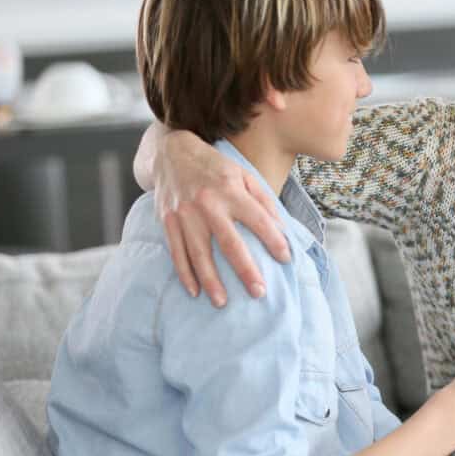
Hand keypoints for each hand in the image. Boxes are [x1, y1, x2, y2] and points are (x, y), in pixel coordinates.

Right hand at [154, 127, 290, 304]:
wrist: (172, 152)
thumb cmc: (215, 167)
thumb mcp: (244, 174)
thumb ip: (263, 200)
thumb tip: (281, 229)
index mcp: (230, 190)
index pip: (259, 220)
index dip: (274, 240)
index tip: (286, 259)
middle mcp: (207, 204)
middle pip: (229, 243)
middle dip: (245, 270)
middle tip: (259, 293)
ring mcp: (184, 214)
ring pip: (199, 254)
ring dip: (211, 281)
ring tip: (222, 303)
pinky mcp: (168, 222)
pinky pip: (176, 252)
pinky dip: (185, 274)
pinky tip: (195, 291)